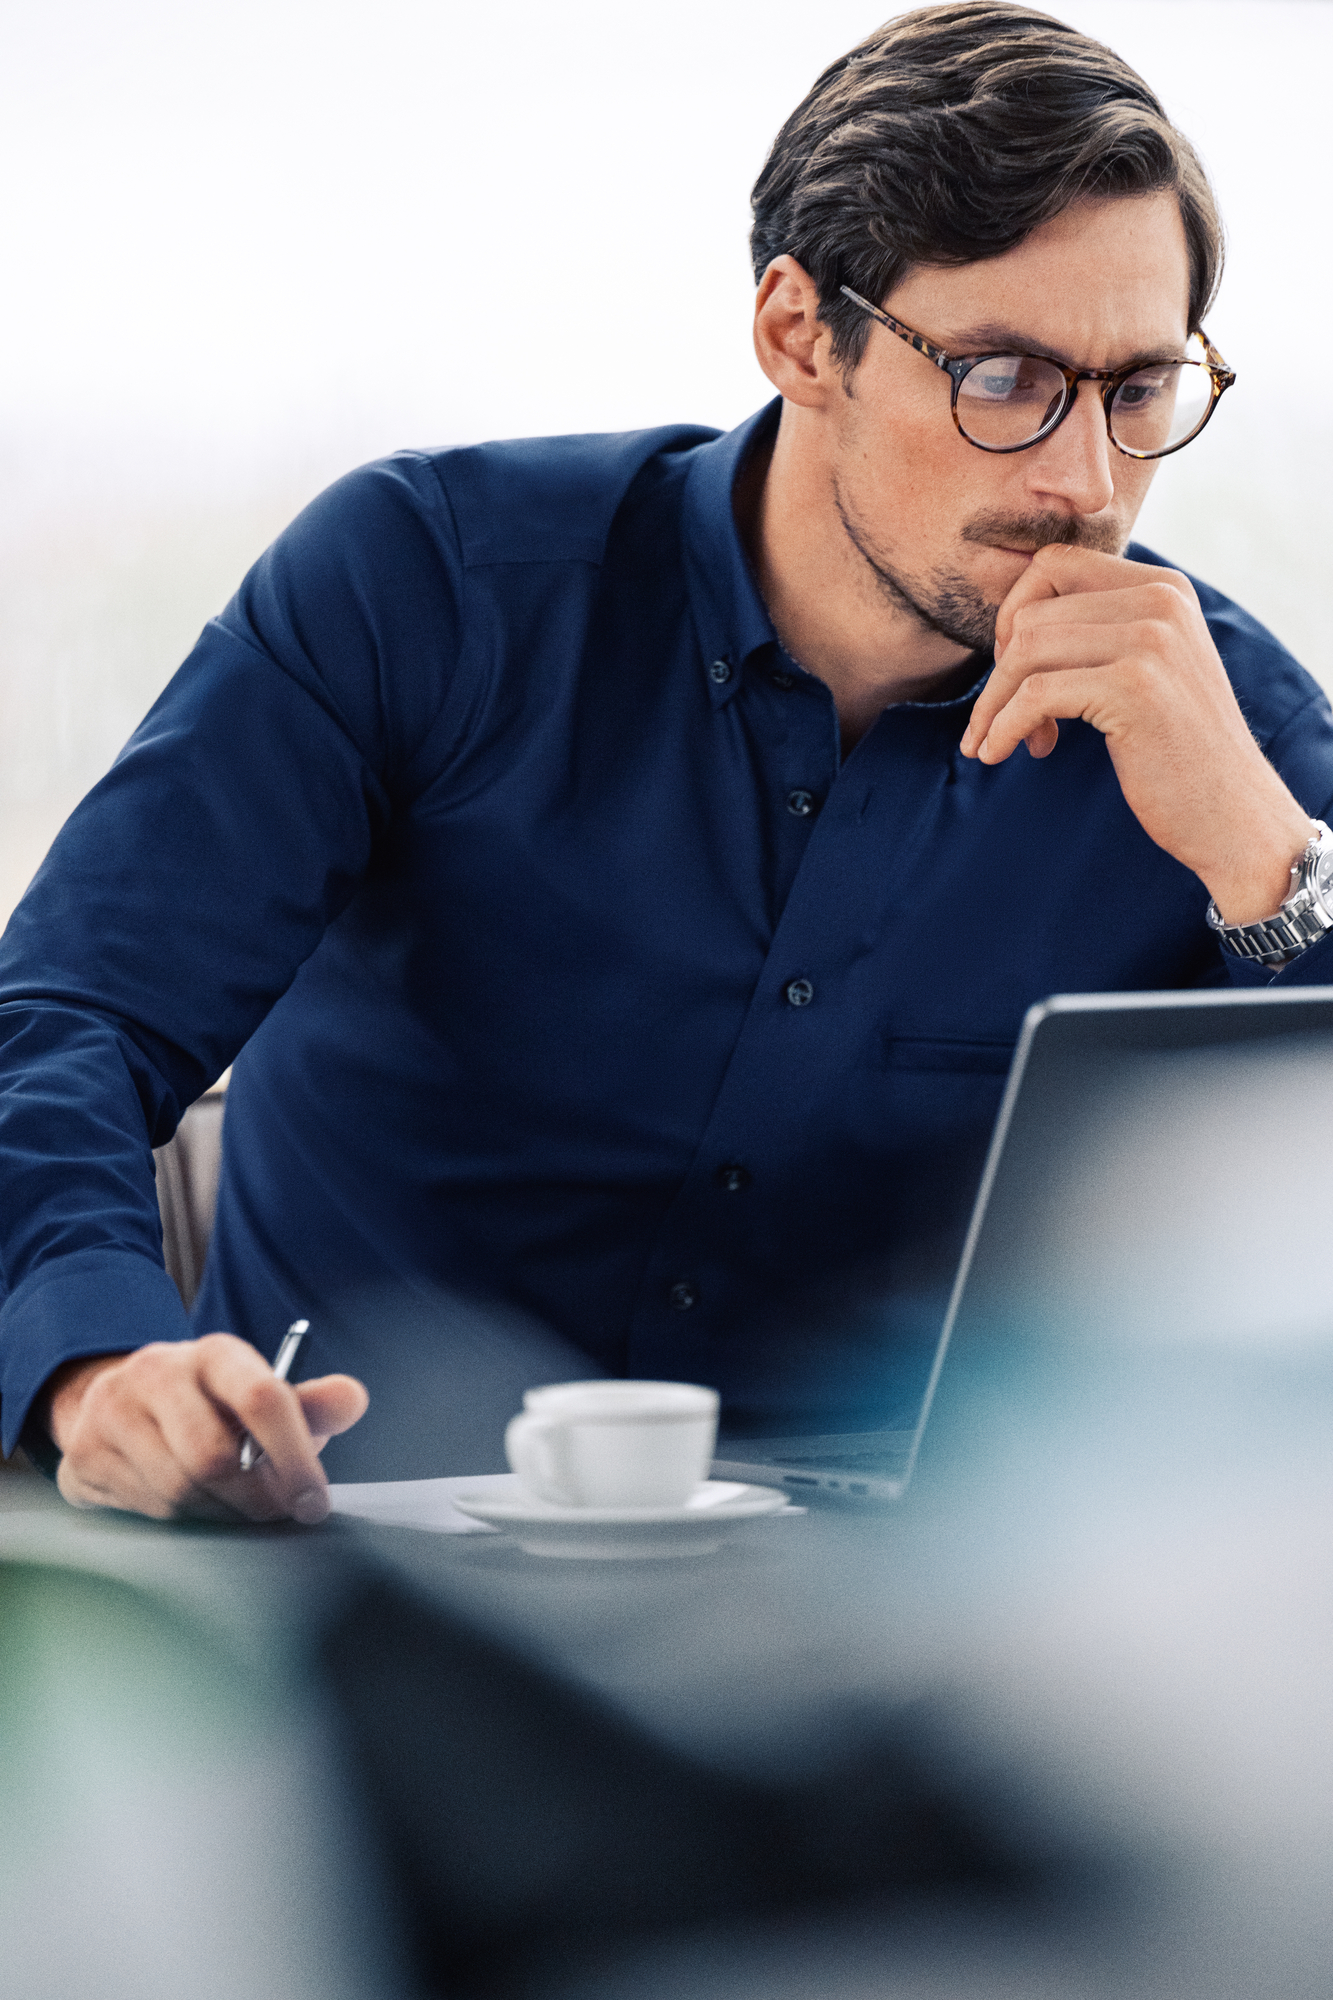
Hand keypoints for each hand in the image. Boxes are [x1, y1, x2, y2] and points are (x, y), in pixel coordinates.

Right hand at [44, 1335, 368, 1523]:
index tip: (314, 1502)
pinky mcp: (84, 1454)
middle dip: (254, 1499)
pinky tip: (191, 1505)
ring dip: (218, 1515)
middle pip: (214, 1459)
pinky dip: (179, 1520)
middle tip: (274, 1514)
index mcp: (215, 1354)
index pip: (263, 1398)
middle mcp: (157, 1373)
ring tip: (234, 1508)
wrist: (118, 1399)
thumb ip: (311, 1404)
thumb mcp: (260, 1393)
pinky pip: (144, 1510)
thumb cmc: (210, 1406)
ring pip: (178, 1492)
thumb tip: (353, 1399)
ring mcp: (112, 1412)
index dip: (295, 1458)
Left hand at [958, 545, 1313, 924]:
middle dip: (1001, 671)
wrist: (1232, 814)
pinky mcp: (1134, 687)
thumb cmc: (1176, 750)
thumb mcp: (1149, 669)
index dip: (1012, 615)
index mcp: (1164, 587)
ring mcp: (1150, 640)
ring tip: (1000, 742)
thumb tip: (1010, 622)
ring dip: (996, 703)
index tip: (1011, 671)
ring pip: (1026, 650)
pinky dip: (1003, 725)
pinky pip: (1035, 694)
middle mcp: (1161, 600)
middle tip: (1006, 720)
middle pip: (1032, 613)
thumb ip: (1100, 631)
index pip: (1053, 564)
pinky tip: (999, 752)